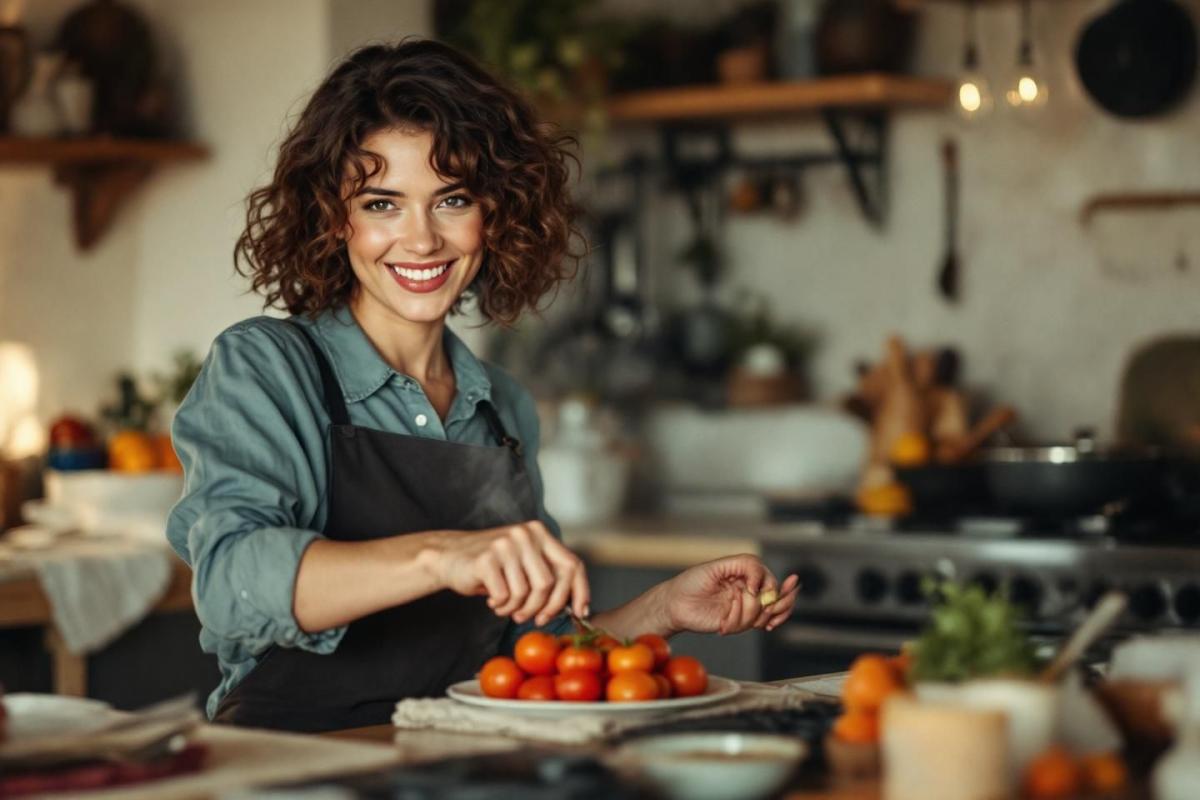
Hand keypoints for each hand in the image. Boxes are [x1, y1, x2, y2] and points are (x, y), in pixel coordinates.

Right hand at [427, 521, 589, 625]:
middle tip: (529, 617)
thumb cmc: (492, 565)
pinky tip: (492, 601)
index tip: (580, 611)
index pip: (571, 564)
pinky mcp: (486, 559)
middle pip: (548, 584)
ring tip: (505, 606)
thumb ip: (547, 573)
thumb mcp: (524, 561)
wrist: (448, 557)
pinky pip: (505, 596)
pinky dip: (500, 606)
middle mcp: (525, 534)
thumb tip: (576, 604)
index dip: (580, 590)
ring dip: (516, 609)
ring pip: (525, 593)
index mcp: (540, 533)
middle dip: (542, 608)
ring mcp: (505, 545)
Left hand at [663, 554, 797, 635]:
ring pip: (763, 612)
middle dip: (773, 603)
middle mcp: (747, 589)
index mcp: (744, 573)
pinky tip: (731, 624)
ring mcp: (743, 605)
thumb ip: (744, 566)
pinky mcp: (737, 621)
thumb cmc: (691, 582)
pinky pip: (750, 624)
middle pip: (775, 596)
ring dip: (748, 614)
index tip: (749, 589)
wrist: (674, 605)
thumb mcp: (717, 566)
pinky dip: (741, 624)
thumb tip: (759, 584)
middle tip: (760, 605)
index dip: (768, 585)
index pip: (769, 578)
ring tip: (730, 613)